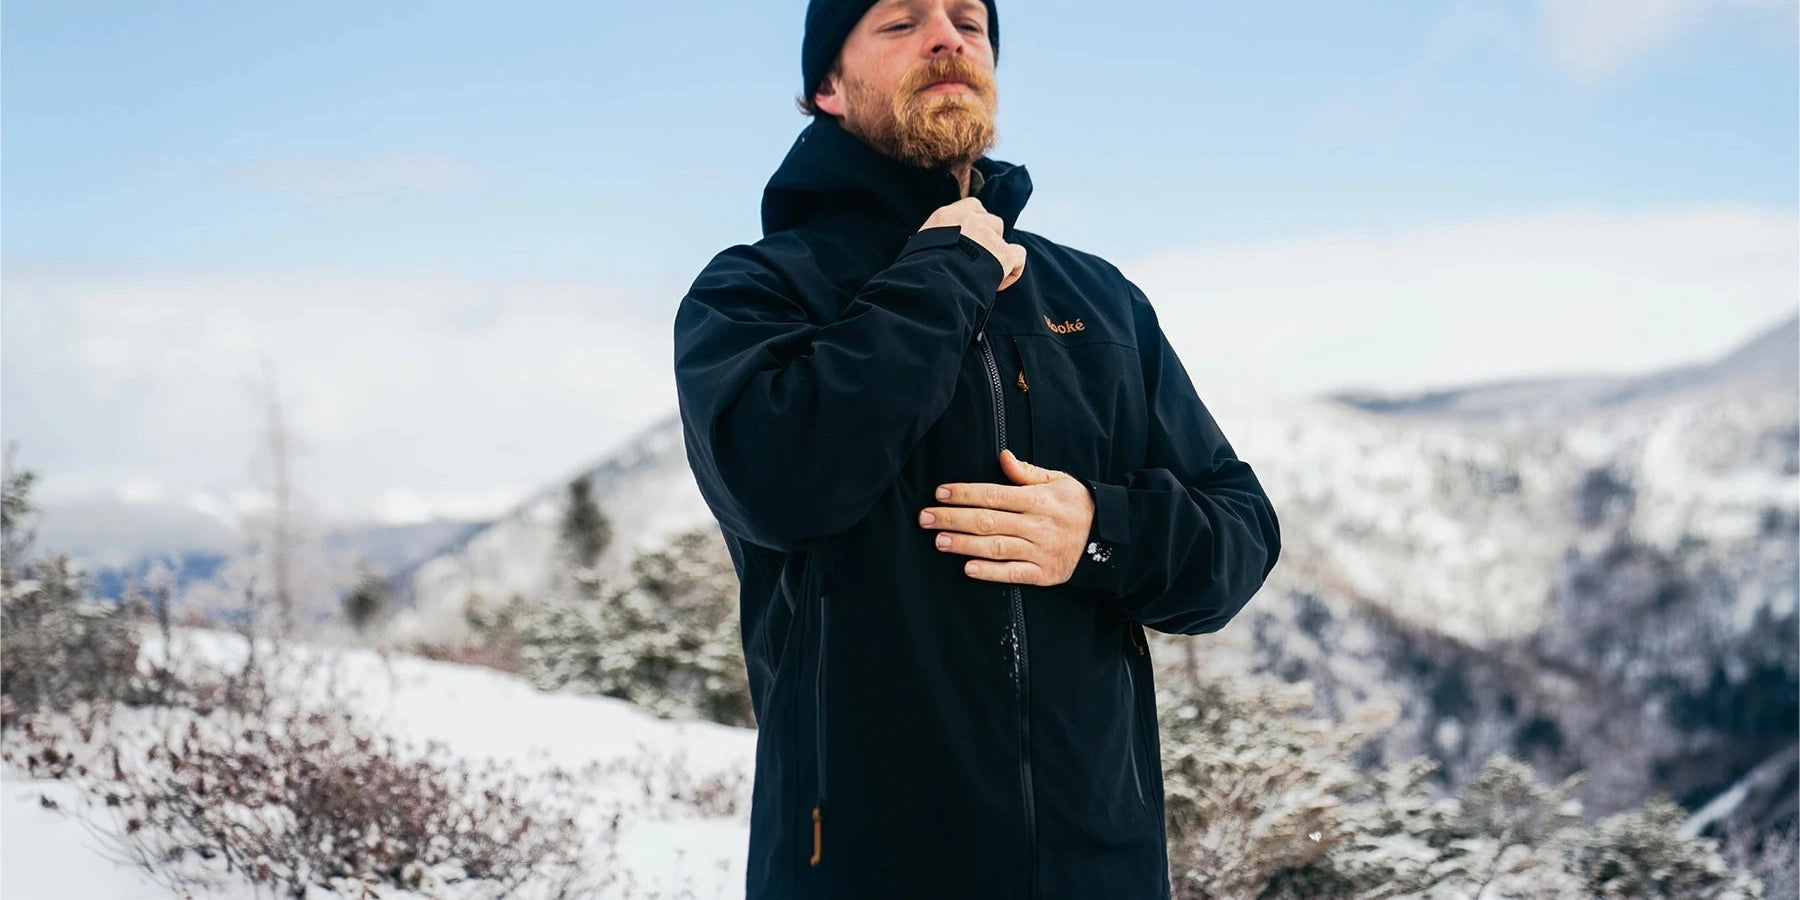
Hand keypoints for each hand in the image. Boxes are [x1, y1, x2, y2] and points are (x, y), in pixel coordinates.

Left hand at [917, 449, 1093, 585]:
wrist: (1110, 537)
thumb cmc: (1078, 504)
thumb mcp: (1058, 481)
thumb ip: (1027, 472)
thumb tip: (1002, 456)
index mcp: (1039, 500)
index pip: (994, 495)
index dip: (964, 494)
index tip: (940, 493)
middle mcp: (1038, 525)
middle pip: (988, 521)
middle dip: (953, 518)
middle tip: (925, 518)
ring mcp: (1041, 551)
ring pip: (996, 547)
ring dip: (964, 544)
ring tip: (938, 540)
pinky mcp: (1045, 574)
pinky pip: (1014, 573)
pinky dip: (990, 572)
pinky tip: (967, 568)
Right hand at [919, 197, 1026, 290]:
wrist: (935, 279)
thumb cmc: (920, 267)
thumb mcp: (919, 245)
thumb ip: (932, 240)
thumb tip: (928, 250)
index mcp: (949, 214)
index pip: (973, 206)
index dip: (976, 223)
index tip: (968, 240)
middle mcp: (972, 219)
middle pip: (992, 221)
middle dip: (987, 239)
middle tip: (975, 260)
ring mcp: (989, 235)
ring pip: (1003, 239)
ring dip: (998, 254)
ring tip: (984, 274)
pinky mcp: (1004, 253)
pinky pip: (1018, 256)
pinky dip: (1013, 271)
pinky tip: (998, 284)